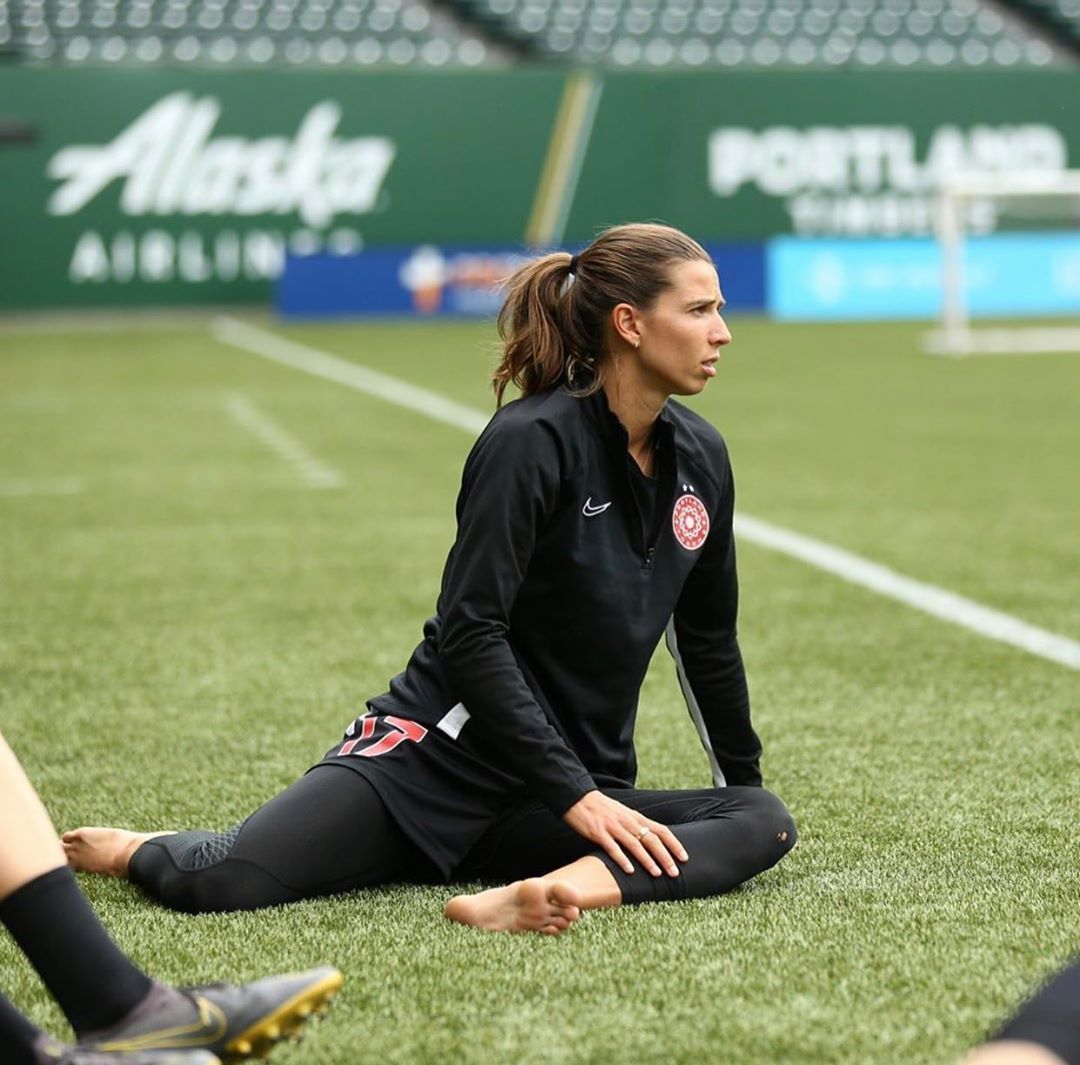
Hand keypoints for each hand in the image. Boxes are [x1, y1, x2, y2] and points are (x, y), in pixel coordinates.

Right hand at [562, 791, 688, 876]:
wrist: (578, 797)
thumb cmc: (602, 808)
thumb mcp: (623, 813)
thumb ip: (637, 826)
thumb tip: (652, 842)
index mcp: (635, 817)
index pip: (661, 830)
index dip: (674, 844)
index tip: (685, 858)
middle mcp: (627, 821)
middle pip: (651, 839)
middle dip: (665, 856)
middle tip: (675, 872)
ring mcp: (613, 827)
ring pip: (635, 844)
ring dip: (648, 860)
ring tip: (657, 873)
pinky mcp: (598, 832)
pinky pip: (612, 847)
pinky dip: (622, 859)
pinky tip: (630, 871)